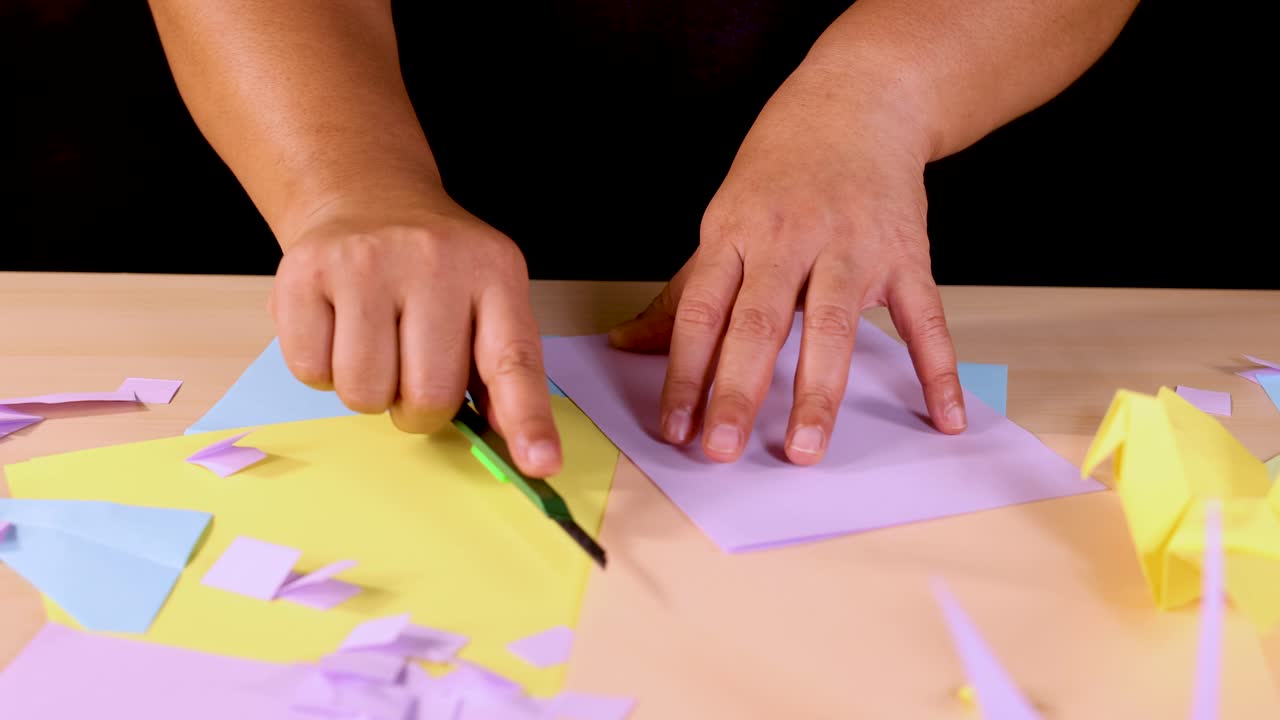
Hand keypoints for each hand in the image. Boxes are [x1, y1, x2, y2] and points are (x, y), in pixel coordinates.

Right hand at [268, 191, 561, 476]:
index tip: (541, 464)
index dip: (527, 420)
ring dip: (369, 391)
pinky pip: (311, 372)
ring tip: (375, 343)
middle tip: (412, 369)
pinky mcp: (304, 272)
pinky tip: (336, 326)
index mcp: (493, 272)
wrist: (366, 196)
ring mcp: (365, 262)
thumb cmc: (434, 269)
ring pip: (364, 393)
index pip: (514, 360)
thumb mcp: (487, 299)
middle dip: (419, 408)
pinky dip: (321, 368)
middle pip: (428, 396)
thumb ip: (501, 371)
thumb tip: (516, 446)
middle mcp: (434, 260)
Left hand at [609, 62, 964, 464]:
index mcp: (736, 232)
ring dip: (818, 392)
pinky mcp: (905, 255)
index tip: (673, 427)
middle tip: (722, 449)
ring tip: (804, 449)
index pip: (701, 312)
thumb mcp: (723, 218)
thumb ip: (683, 293)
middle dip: (737, 390)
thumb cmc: (781, 169)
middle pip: (758, 323)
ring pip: (833, 327)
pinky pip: (923, 319)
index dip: (684, 372)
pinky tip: (942, 417)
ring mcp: (852, 247)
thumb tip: (625, 344)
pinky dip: (937, 370)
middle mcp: (790, 239)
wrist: (859, 102)